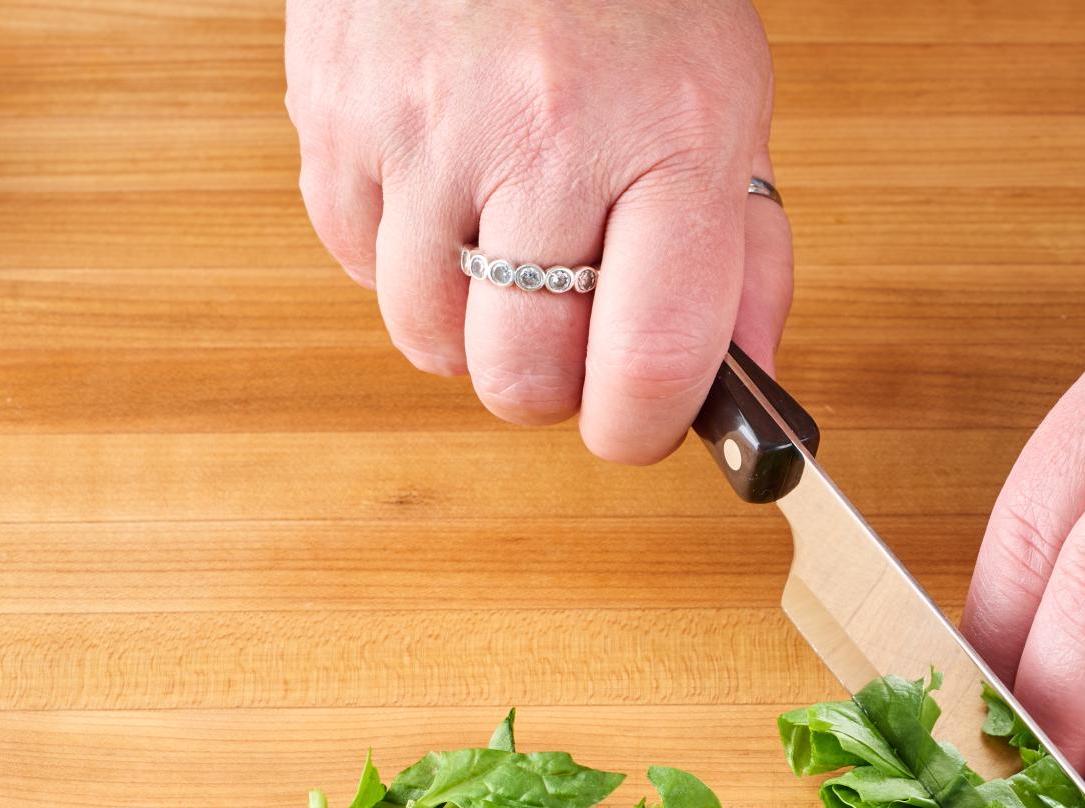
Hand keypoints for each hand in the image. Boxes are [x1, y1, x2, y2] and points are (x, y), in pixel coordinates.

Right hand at [285, 0, 789, 459]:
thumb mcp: (729, 100)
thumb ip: (747, 253)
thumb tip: (748, 386)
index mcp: (670, 139)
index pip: (648, 361)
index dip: (638, 430)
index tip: (637, 428)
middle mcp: (544, 135)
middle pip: (520, 376)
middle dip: (550, 388)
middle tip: (570, 338)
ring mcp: (425, 125)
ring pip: (427, 337)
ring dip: (469, 330)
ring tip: (505, 254)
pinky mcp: (335, 110)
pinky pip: (355, 263)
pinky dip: (401, 262)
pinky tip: (446, 199)